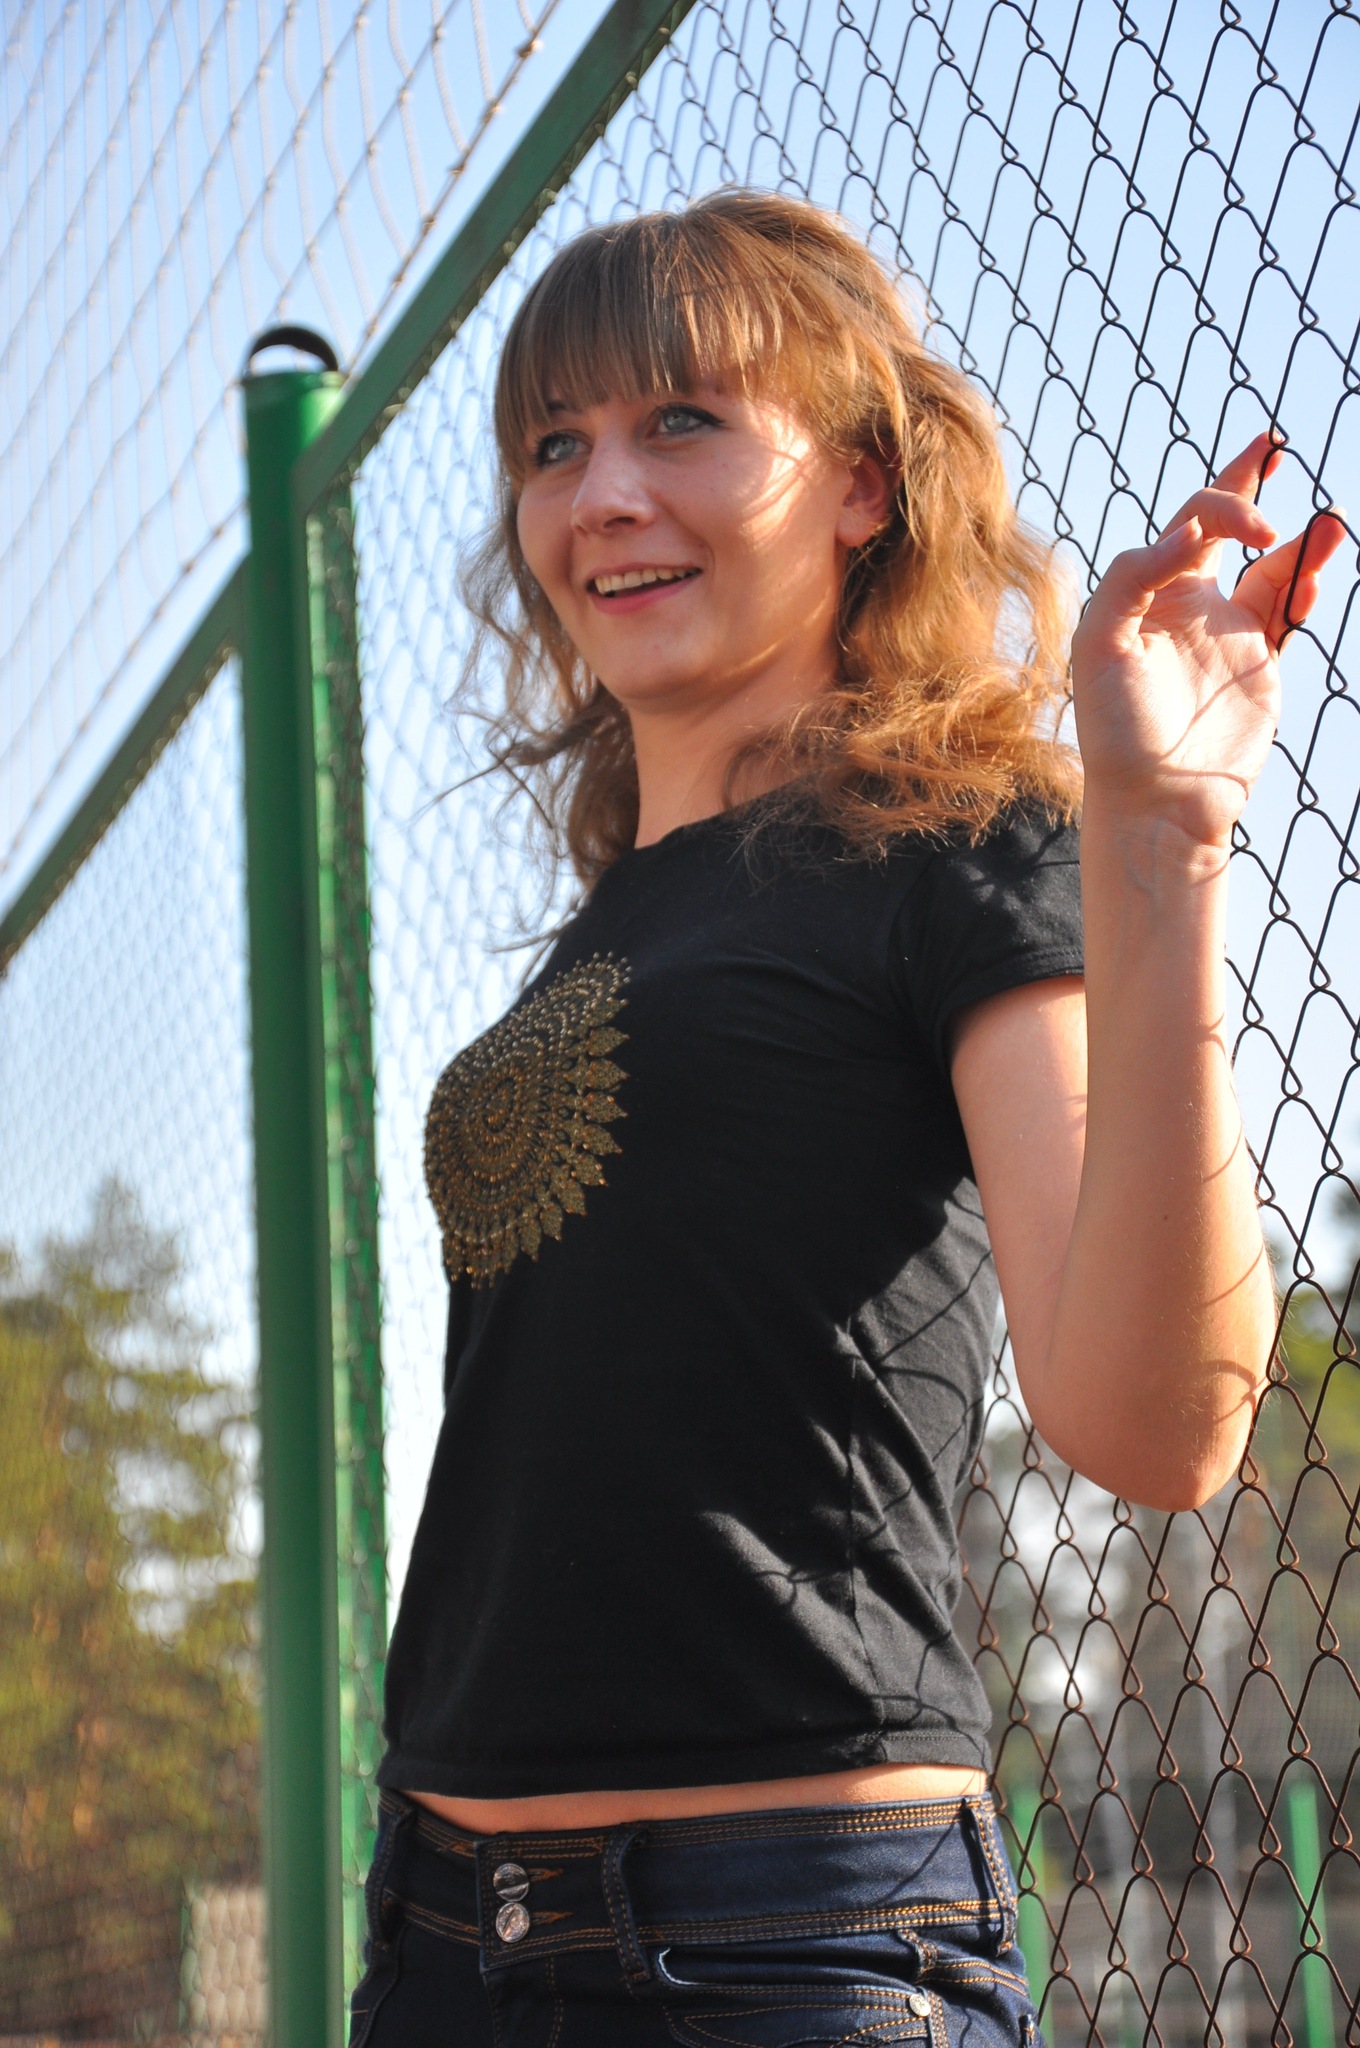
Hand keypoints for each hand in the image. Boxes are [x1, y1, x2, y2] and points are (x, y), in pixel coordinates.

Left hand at [1070, 433, 1347, 847]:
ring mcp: (1227, 631)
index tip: (1244, 529)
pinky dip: (1304, 585)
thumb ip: (1132, 578)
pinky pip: (1287, 608)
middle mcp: (1186, 603)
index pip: (1186, 523)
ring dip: (1300, 541)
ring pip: (1272, 566)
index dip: (1219, 502)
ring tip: (1331, 522)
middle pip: (1222, 526)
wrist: (1157, 798)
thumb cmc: (1116, 728)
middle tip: (1274, 444)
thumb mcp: (1099, 646)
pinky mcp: (1259, 661)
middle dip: (1246, 484)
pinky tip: (1315, 572)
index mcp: (1146, 592)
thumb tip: (1186, 535)